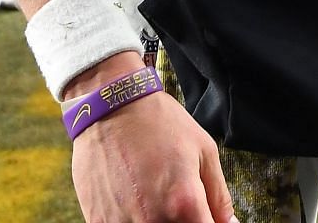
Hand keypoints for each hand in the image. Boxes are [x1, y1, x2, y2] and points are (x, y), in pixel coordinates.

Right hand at [66, 53, 232, 222]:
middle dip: (182, 219)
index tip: (203, 214)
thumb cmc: (158, 123)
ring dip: (155, 218)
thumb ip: (219, 197)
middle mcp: (152, 220)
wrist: (109, 106)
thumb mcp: (203, 151)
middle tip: (175, 197)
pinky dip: (130, 218)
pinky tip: (131, 197)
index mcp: (184, 204)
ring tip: (150, 192)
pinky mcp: (97, 221)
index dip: (207, 222)